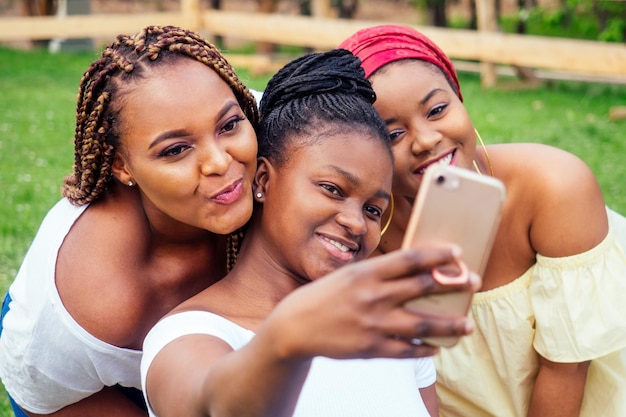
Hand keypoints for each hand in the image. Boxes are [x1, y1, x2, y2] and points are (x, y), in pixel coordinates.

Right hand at [263, 246, 479, 360]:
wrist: (296, 327)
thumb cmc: (324, 296)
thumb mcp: (349, 275)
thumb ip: (379, 273)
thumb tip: (415, 270)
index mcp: (367, 273)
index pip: (411, 259)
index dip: (437, 254)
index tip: (457, 252)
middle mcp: (373, 296)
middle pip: (424, 287)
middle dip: (454, 283)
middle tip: (474, 282)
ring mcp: (374, 324)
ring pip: (423, 324)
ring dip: (450, 324)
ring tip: (468, 325)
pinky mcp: (372, 348)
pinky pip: (408, 350)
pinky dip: (425, 349)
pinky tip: (437, 346)